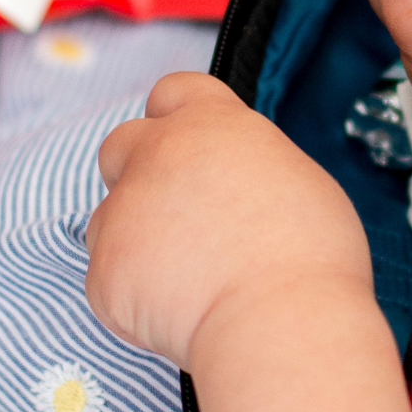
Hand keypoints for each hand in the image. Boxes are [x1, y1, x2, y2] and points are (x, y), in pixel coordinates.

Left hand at [87, 73, 373, 370]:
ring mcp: (124, 210)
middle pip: (122, 144)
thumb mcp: (297, 177)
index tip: (188, 148)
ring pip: (110, 215)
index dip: (176, 119)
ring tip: (188, 277)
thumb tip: (237, 182)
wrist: (277, 320)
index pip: (172, 92)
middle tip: (178, 215)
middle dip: (139, 172)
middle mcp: (157, 154)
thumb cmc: (308, 256)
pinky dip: (134, 294)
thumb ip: (248, 164)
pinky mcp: (103, 268)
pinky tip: (178, 312)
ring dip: (136, 237)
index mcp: (210, 123)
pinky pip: (109, 275)